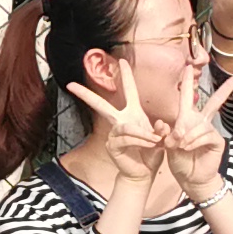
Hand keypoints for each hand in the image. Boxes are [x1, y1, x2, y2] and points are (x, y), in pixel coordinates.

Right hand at [60, 70, 175, 202]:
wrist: (144, 173)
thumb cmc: (151, 154)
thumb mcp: (161, 138)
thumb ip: (162, 130)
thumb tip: (160, 126)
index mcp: (132, 113)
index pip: (128, 90)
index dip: (125, 76)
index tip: (121, 60)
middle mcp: (120, 121)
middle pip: (100, 105)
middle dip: (85, 95)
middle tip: (70, 85)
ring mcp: (114, 133)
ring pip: (124, 126)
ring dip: (142, 133)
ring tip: (155, 140)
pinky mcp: (113, 146)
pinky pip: (126, 139)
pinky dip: (140, 140)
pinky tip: (151, 144)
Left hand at [162, 63, 231, 199]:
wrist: (189, 178)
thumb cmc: (179, 160)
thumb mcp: (167, 144)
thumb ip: (168, 133)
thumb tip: (175, 128)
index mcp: (187, 118)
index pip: (189, 96)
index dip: (189, 81)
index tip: (188, 66)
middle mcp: (201, 121)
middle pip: (216, 100)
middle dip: (228, 88)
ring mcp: (210, 130)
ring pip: (200, 124)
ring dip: (187, 135)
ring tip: (180, 145)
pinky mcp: (216, 141)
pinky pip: (205, 135)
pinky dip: (193, 141)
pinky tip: (186, 147)